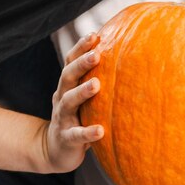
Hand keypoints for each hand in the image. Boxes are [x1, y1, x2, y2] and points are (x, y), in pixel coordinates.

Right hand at [42, 33, 103, 172]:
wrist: (55, 149)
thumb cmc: (78, 117)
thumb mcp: (84, 97)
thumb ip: (98, 79)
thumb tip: (129, 56)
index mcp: (67, 86)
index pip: (70, 61)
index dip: (80, 47)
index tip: (94, 35)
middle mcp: (62, 98)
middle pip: (67, 76)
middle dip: (81, 63)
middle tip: (96, 54)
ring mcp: (62, 118)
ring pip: (68, 102)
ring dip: (82, 92)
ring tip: (96, 84)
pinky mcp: (66, 139)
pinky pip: (76, 135)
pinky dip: (87, 133)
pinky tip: (100, 131)